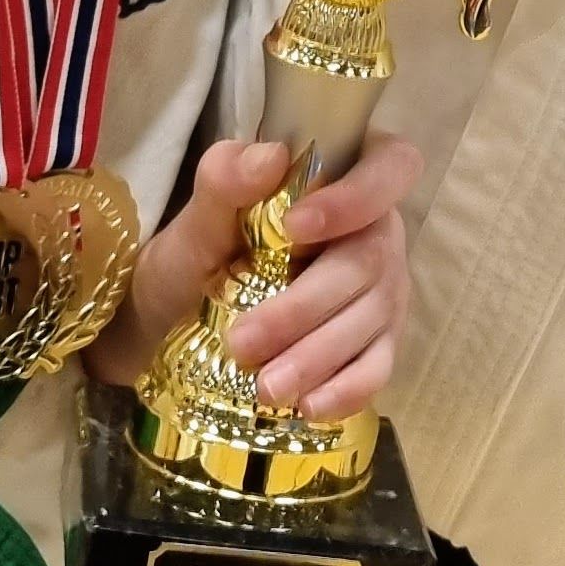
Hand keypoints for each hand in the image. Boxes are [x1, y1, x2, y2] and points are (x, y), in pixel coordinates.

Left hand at [97, 133, 421, 420]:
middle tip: (244, 342)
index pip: (389, 166)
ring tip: (265, 387)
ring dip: (319, 355)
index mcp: (344, 178)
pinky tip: (309, 406)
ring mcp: (382, 292)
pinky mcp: (376, 345)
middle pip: (370, 261)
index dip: (358, 196)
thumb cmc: (195, 257)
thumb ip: (224, 181)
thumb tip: (269, 158)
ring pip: (372, 319)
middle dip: (307, 306)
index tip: (296, 226)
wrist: (175, 324)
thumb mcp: (196, 219)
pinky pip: (378, 367)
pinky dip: (347, 389)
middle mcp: (376, 232)